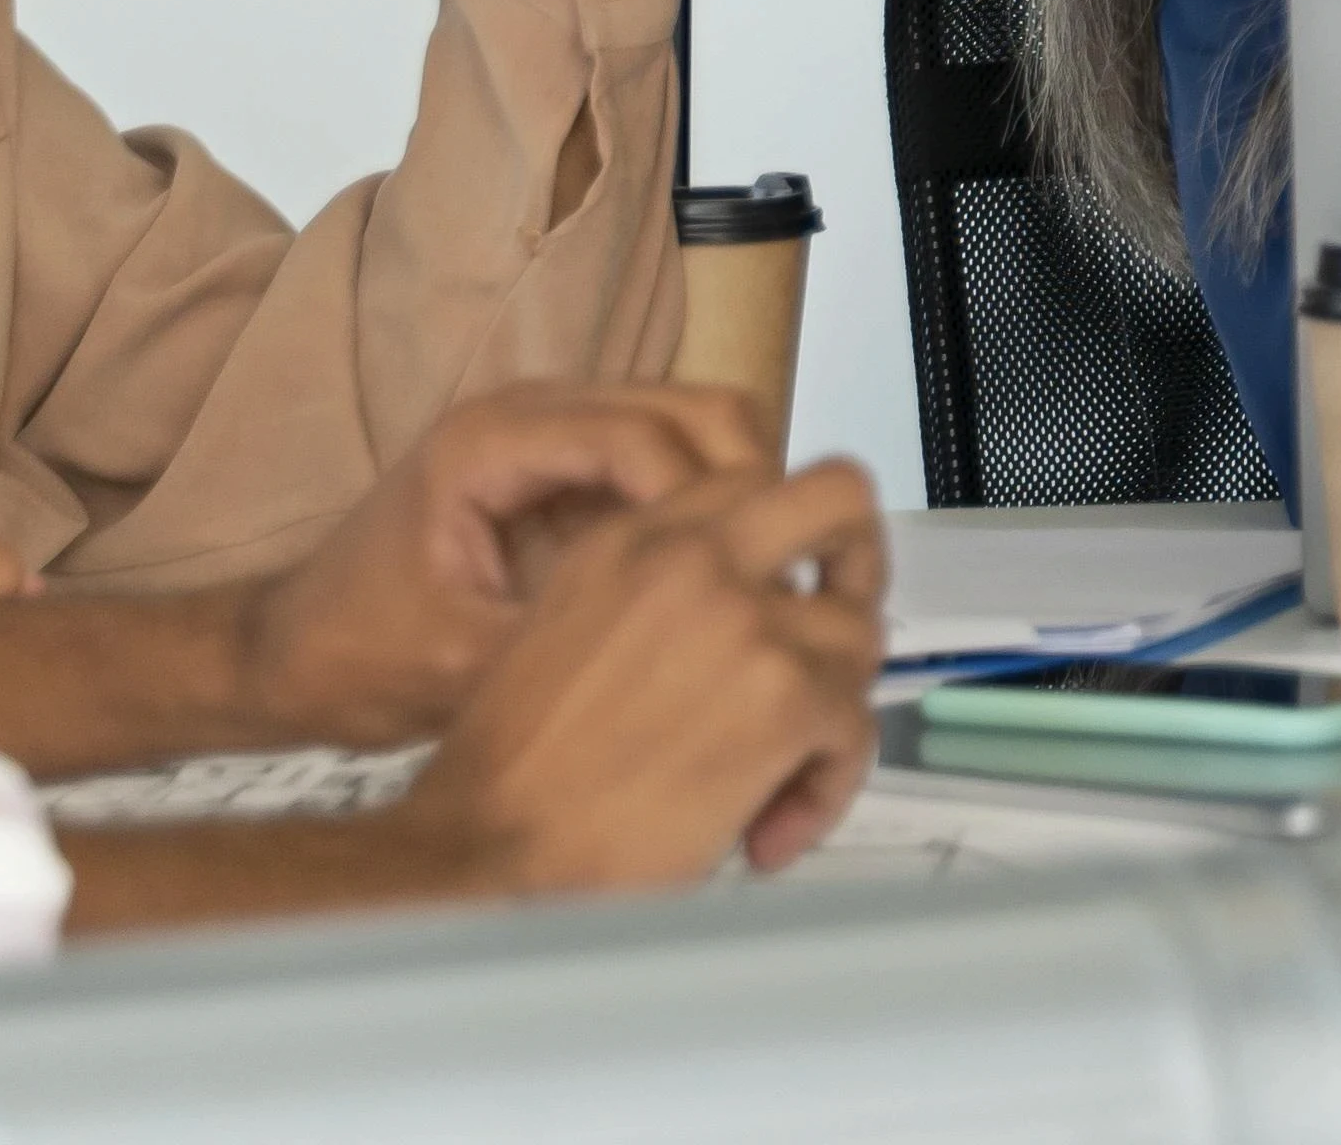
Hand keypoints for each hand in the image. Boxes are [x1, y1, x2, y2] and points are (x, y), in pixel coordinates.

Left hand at [232, 385, 775, 749]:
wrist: (280, 660)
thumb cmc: (348, 659)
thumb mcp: (464, 664)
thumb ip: (574, 638)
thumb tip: (695, 646)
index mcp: (494, 442)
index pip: (649, 439)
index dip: (713, 508)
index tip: (744, 581)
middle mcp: (533, 412)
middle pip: (696, 408)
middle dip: (749, 489)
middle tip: (774, 577)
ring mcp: (554, 434)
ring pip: (699, 426)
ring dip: (738, 494)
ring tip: (755, 580)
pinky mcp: (568, 468)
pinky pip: (671, 463)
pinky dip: (708, 507)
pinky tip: (715, 577)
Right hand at [382, 461, 887, 894]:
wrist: (481, 855)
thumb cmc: (513, 775)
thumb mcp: (565, 631)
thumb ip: (656, 599)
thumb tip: (754, 610)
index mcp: (634, 539)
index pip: (754, 484)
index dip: (788, 544)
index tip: (783, 604)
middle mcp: (696, 560)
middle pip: (840, 497)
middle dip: (859, 563)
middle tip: (835, 643)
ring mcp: (747, 622)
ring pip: (859, 636)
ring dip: (832, 719)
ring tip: (774, 788)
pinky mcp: (784, 695)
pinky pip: (855, 727)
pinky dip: (826, 789)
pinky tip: (764, 836)